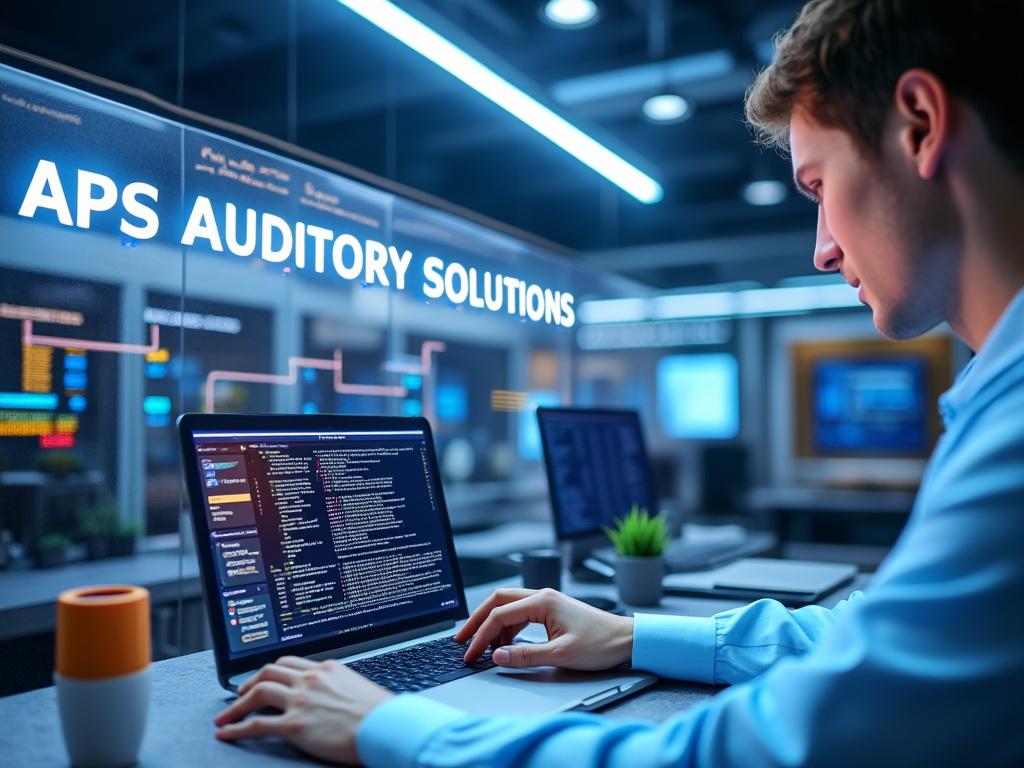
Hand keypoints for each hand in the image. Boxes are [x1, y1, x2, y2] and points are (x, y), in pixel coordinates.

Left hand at [214, 655, 393, 764]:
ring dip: (236, 705)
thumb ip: (340, 686)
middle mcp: (310, 679)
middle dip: (250, 682)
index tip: (265, 676)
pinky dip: (236, 728)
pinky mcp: (294, 725)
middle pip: (269, 672)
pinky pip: (256, 725)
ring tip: (226, 715)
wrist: (385, 726)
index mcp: (326, 668)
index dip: (272, 669)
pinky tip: (227, 733)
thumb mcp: (359, 687)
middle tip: (241, 693)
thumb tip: (335, 695)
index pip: (290, 662)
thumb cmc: (380, 712)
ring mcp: (300, 701)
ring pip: (257, 693)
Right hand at [455, 588, 633, 670]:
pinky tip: (507, 645)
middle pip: (498, 601)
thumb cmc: (600, 644)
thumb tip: (497, 656)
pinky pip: (521, 614)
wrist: (628, 640)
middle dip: (478, 620)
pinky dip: (508, 627)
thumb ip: (525, 655)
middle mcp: (542, 596)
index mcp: (542, 601)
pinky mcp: (552, 611)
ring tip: (484, 647)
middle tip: (462, 640)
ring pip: (509, 606)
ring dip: (493, 625)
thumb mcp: (560, 655)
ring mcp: (547, 602)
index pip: (499, 615)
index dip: (480, 636)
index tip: (470, 654)